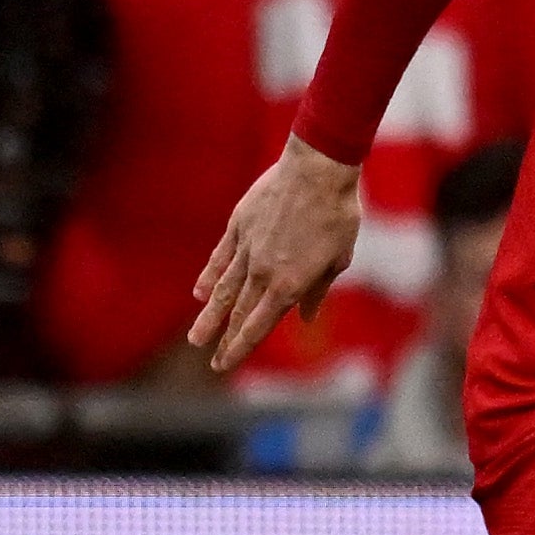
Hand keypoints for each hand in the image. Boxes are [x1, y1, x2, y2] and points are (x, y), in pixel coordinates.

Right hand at [188, 139, 360, 374]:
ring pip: (222, 289)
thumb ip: (317, 290)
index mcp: (290, 284)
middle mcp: (263, 271)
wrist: (317, 170)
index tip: (224, 364)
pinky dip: (209, 276)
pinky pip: (220, 258)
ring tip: (196, 337)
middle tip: (211, 361)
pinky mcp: (238, 226)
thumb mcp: (338, 258)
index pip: (258, 325)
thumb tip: (305, 318)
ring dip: (208, 316)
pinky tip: (200, 293)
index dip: (240, 346)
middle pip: (237, 312)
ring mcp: (247, 249)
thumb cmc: (337, 214)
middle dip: (224, 339)